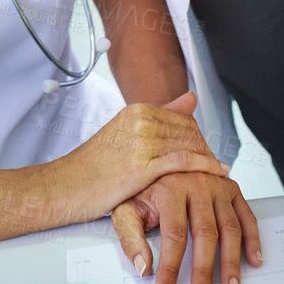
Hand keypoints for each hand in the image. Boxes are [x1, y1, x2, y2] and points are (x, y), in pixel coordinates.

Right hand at [56, 92, 228, 223]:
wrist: (65, 186)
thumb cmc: (92, 166)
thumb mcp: (125, 132)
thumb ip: (160, 115)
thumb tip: (191, 97)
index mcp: (136, 109)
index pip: (183, 118)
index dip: (198, 136)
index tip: (206, 150)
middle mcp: (140, 120)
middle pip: (189, 131)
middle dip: (205, 148)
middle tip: (215, 164)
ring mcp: (141, 141)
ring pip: (189, 144)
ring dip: (208, 158)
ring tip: (218, 171)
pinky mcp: (142, 165)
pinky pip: (184, 161)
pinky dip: (206, 166)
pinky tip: (218, 172)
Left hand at [111, 172, 261, 283]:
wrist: (166, 157)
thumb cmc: (147, 189)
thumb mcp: (128, 207)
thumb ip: (130, 236)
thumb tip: (143, 268)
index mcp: (170, 189)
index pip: (173, 236)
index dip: (170, 268)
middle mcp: (197, 185)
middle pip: (205, 234)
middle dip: (204, 272)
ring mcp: (218, 187)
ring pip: (230, 229)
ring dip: (232, 263)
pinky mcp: (232, 189)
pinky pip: (247, 217)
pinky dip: (253, 240)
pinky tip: (253, 261)